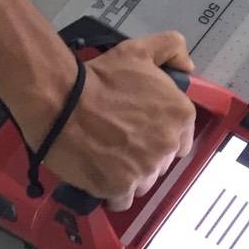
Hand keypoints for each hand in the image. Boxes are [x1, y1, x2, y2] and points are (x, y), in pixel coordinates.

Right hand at [11, 31, 196, 212]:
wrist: (60, 100)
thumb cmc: (99, 78)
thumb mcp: (140, 51)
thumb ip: (171, 48)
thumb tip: (188, 66)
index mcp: (180, 115)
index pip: (180, 139)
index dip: (158, 136)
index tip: (140, 132)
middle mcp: (168, 144)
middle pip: (161, 162)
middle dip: (144, 155)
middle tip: (118, 141)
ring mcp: (145, 169)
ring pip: (143, 182)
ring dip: (129, 175)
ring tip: (106, 157)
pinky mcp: (120, 187)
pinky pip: (122, 200)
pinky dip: (111, 193)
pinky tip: (99, 177)